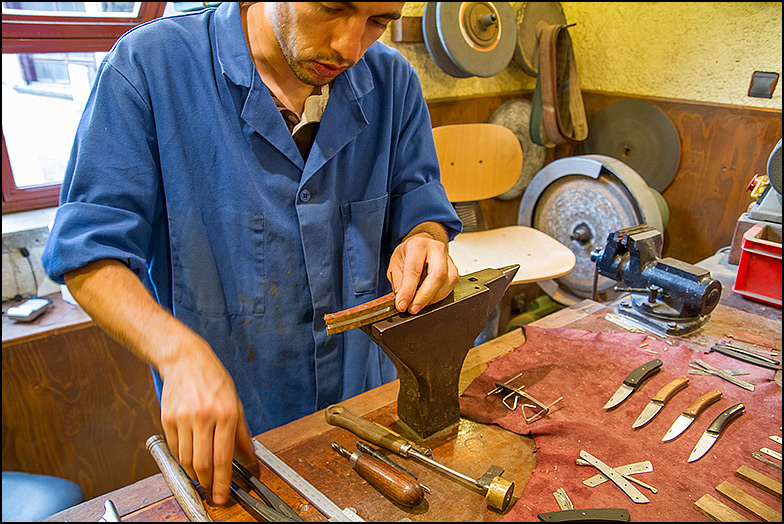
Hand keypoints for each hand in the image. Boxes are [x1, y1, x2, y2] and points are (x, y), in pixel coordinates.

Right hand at [159, 331, 253, 505]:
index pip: (223, 458)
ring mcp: (184, 418)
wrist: (186, 360)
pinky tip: (190, 458)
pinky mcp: (168, 418)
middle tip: (211, 490)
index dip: (222, 482)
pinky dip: (182, 459)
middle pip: (203, 464)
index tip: (222, 496)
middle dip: (207, 483)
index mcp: (226, 413)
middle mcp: (204, 416)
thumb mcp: (236, 402)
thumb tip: (250, 458)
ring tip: (201, 476)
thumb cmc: (213, 379)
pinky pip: (174, 449)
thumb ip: (242, 434)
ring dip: (194, 474)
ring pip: (186, 460)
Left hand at [387, 222, 458, 313]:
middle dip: (424, 296)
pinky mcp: (454, 270)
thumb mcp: (396, 263)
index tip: (402, 304)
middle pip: (437, 276)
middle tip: (413, 309)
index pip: (414, 270)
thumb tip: (401, 298)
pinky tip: (428, 299)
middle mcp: (436, 249)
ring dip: (431, 298)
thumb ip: (398, 281)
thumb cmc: (409, 253)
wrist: (422, 246)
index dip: (408, 290)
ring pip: (446, 283)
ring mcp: (448, 259)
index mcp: (419, 245)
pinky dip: (438, 296)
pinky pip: (450, 287)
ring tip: (417, 304)